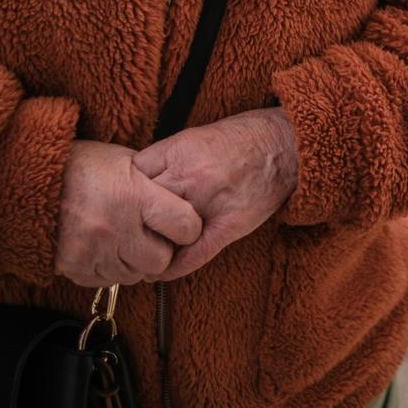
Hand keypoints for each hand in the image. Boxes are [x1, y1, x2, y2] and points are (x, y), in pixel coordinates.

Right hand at [55, 141, 203, 287]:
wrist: (29, 181)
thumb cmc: (84, 167)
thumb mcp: (126, 161)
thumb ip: (155, 184)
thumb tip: (183, 203)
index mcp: (135, 195)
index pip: (185, 226)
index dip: (187, 227)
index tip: (180, 224)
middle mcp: (116, 226)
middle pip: (161, 260)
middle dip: (161, 250)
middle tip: (149, 235)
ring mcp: (93, 250)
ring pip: (135, 276)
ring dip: (135, 262)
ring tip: (124, 239)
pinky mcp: (75, 267)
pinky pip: (108, 282)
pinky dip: (111, 269)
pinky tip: (105, 247)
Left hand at [133, 107, 299, 280]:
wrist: (285, 145)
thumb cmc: (243, 137)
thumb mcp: (196, 135)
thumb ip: (167, 157)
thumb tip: (138, 179)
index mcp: (180, 151)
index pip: (134, 176)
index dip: (125, 189)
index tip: (122, 200)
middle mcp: (191, 177)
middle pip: (142, 206)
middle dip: (133, 218)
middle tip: (124, 230)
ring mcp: (210, 203)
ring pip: (164, 232)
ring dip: (150, 244)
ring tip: (139, 253)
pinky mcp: (229, 226)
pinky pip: (193, 255)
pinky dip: (173, 268)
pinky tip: (161, 272)